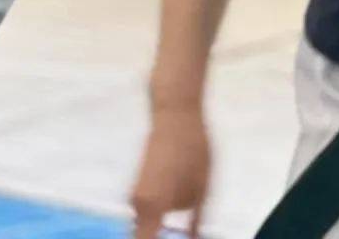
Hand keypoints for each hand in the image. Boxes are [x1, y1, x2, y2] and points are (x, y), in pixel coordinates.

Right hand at [131, 103, 210, 238]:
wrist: (174, 113)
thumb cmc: (193, 149)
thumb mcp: (202, 192)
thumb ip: (193, 228)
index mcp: (151, 208)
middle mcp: (137, 206)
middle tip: (187, 236)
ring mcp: (135, 197)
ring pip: (145, 232)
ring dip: (158, 235)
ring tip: (185, 232)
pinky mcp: (140, 190)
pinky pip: (146, 221)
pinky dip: (156, 230)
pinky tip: (176, 232)